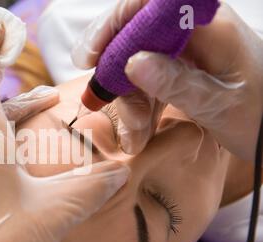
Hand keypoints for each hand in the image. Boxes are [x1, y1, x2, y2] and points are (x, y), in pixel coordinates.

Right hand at [72, 1, 262, 160]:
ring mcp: (185, 51)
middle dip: (115, 74)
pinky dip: (140, 107)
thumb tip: (133, 62)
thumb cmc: (262, 116)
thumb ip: (176, 82)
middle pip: (134, 36)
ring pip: (136, 64)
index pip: (147, 4)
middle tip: (98, 105)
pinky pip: (148, 81)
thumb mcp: (219, 104)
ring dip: (128, 101)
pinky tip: (140, 133)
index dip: (112, 24)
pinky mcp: (181, 69)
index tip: (88, 58)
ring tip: (135, 137)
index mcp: (207, 25)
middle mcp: (191, 31)